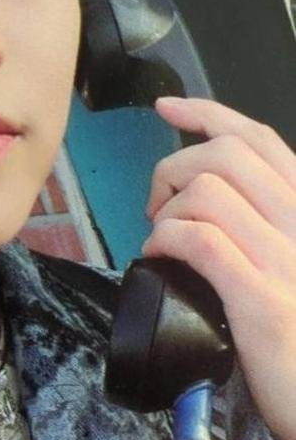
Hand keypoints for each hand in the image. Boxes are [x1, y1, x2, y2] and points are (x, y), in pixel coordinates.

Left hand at [142, 96, 295, 439]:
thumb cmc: (294, 333)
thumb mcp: (283, 260)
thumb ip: (257, 219)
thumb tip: (200, 187)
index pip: (259, 138)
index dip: (208, 112)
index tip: (166, 107)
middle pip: (225, 155)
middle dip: (174, 167)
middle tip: (158, 206)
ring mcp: (288, 260)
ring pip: (208, 192)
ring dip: (168, 210)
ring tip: (163, 240)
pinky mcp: (263, 300)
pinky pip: (200, 240)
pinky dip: (167, 240)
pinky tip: (161, 257)